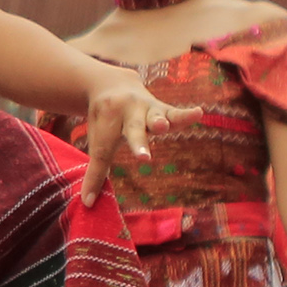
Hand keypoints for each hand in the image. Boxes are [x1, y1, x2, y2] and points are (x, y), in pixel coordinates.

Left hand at [73, 73, 175, 206]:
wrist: (112, 83)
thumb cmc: (105, 120)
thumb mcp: (97, 140)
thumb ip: (97, 169)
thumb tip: (89, 203)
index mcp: (106, 120)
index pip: (103, 152)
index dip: (96, 176)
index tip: (89, 199)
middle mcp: (127, 112)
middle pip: (133, 131)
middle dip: (138, 144)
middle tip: (143, 157)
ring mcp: (146, 107)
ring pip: (155, 116)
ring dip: (160, 122)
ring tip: (163, 126)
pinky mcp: (162, 107)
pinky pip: (174, 112)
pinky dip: (185, 116)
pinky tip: (197, 113)